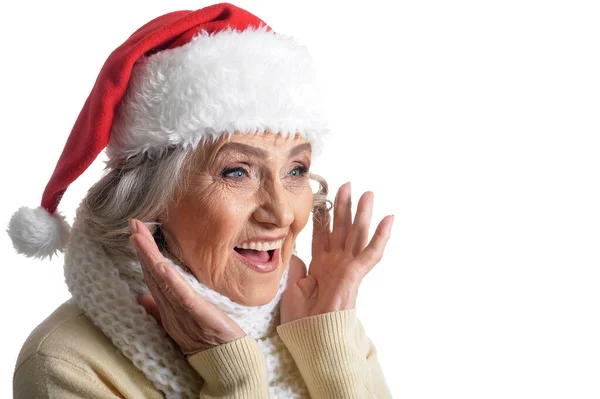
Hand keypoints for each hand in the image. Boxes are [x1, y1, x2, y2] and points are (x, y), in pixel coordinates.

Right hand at [129, 219, 245, 354]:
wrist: (225, 359)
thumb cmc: (206, 339)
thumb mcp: (182, 321)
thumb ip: (160, 309)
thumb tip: (141, 298)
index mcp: (168, 305)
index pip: (152, 274)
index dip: (143, 253)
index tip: (136, 231)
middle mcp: (170, 306)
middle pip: (152, 272)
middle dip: (142, 247)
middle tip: (132, 224)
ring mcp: (181, 310)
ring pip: (161, 279)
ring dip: (149, 256)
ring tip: (139, 236)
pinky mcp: (197, 313)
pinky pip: (181, 295)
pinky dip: (169, 281)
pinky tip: (161, 266)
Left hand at [280, 182, 393, 324]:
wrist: (309, 336)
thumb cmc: (301, 319)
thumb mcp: (292, 288)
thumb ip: (297, 269)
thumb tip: (297, 255)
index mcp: (320, 265)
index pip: (323, 234)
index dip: (324, 216)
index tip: (322, 197)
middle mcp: (335, 262)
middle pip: (341, 228)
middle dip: (343, 206)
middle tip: (345, 185)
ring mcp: (347, 267)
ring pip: (357, 234)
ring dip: (362, 213)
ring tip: (367, 193)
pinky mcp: (355, 275)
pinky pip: (371, 253)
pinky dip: (381, 237)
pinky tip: (388, 219)